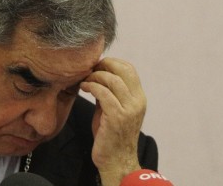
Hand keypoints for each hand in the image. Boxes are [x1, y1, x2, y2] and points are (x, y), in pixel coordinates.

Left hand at [79, 57, 146, 185]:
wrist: (115, 160)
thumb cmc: (111, 134)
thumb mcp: (113, 108)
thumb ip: (110, 92)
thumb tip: (97, 73)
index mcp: (139, 97)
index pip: (129, 68)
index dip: (112, 62)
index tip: (96, 66)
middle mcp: (137, 102)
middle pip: (123, 69)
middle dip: (104, 65)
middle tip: (89, 70)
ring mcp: (129, 109)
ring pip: (112, 80)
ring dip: (95, 76)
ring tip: (85, 81)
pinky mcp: (117, 117)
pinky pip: (103, 93)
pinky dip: (91, 86)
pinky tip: (84, 88)